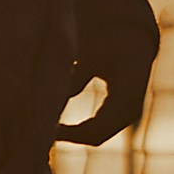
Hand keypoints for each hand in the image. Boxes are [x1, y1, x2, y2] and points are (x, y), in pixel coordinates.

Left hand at [58, 0, 160, 148]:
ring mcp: (128, 113)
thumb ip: (74, 77)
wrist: (131, 36)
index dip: (70, 134)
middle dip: (70, 137)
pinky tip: (59, 126)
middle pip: (96, 136)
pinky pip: (101, 128)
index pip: (96, 128)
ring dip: (75, 135)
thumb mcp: (90, 55)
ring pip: (98, 135)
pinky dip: (81, 129)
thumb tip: (53, 100)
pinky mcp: (122, 111)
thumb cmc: (109, 41)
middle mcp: (130, 109)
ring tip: (48, 129)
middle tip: (42, 133)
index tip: (47, 130)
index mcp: (125, 96)